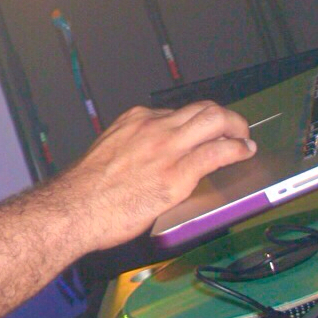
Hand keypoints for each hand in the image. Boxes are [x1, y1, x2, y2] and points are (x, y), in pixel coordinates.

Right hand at [61, 102, 255, 249]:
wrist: (73, 208)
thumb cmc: (84, 190)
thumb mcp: (107, 153)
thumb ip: (131, 150)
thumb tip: (146, 163)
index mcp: (133, 120)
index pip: (176, 112)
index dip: (194, 123)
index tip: (201, 133)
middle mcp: (153, 126)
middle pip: (201, 108)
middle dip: (223, 116)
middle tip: (233, 128)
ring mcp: (167, 147)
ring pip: (214, 120)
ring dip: (236, 127)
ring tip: (244, 138)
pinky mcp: (178, 173)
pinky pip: (218, 152)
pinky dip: (237, 149)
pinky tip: (245, 152)